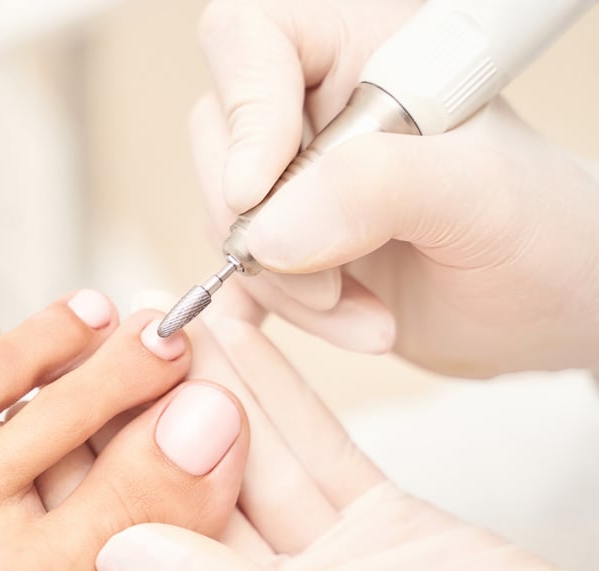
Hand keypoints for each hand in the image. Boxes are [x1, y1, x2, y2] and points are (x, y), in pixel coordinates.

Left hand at [95, 307, 598, 570]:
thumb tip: (115, 550)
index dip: (81, 497)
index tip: (41, 422)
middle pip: (179, 505)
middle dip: (140, 424)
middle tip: (98, 349)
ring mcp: (322, 568)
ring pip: (246, 464)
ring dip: (205, 392)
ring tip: (159, 321)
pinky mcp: (380, 528)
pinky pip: (316, 452)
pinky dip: (281, 397)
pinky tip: (241, 343)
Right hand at [192, 0, 598, 374]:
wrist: (553, 309)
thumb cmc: (544, 232)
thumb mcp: (480, 198)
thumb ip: (378, 190)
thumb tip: (266, 228)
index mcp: (364, 53)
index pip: (251, 40)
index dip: (244, 111)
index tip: (260, 192)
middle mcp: (319, 109)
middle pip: (220, 138)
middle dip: (266, 226)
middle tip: (334, 281)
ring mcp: (298, 180)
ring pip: (228, 217)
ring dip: (285, 285)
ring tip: (367, 315)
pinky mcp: (289, 244)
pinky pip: (239, 272)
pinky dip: (273, 313)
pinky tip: (338, 328)